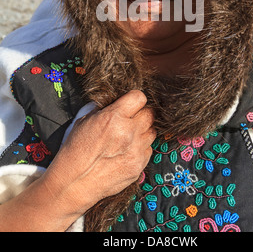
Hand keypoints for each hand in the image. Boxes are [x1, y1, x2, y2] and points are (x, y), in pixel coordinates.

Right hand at [39, 90, 155, 220]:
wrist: (73, 182)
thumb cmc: (75, 150)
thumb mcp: (84, 121)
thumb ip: (104, 109)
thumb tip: (116, 102)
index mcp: (113, 117)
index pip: (139, 97)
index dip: (135, 99)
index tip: (131, 103)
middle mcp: (128, 132)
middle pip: (149, 114)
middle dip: (141, 114)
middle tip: (131, 120)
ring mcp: (135, 150)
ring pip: (152, 132)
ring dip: (143, 131)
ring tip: (129, 136)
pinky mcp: (139, 166)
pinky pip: (149, 149)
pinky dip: (141, 148)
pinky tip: (128, 150)